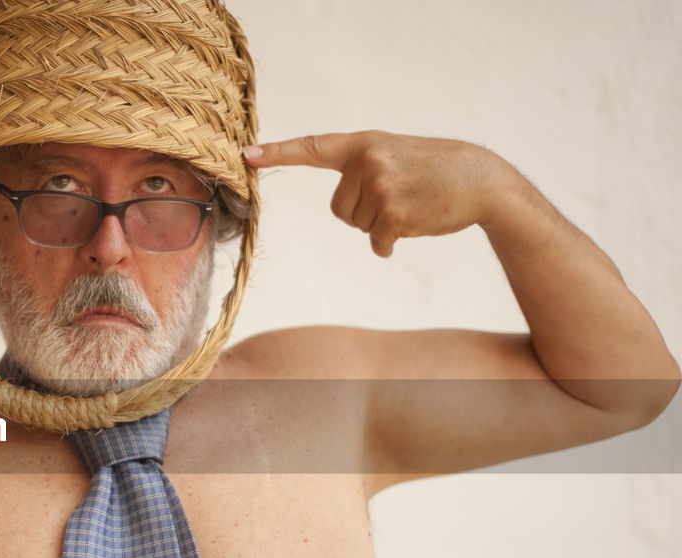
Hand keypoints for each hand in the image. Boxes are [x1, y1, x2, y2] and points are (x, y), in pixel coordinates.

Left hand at [245, 131, 508, 257]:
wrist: (483, 180)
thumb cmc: (437, 170)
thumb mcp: (396, 153)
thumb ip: (364, 167)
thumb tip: (345, 206)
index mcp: (364, 144)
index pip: (313, 148)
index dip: (278, 153)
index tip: (246, 155)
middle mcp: (367, 161)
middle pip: (339, 209)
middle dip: (364, 213)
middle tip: (398, 197)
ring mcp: (380, 187)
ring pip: (357, 226)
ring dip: (380, 226)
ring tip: (411, 205)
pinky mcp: (392, 213)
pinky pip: (375, 242)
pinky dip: (390, 243)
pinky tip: (415, 224)